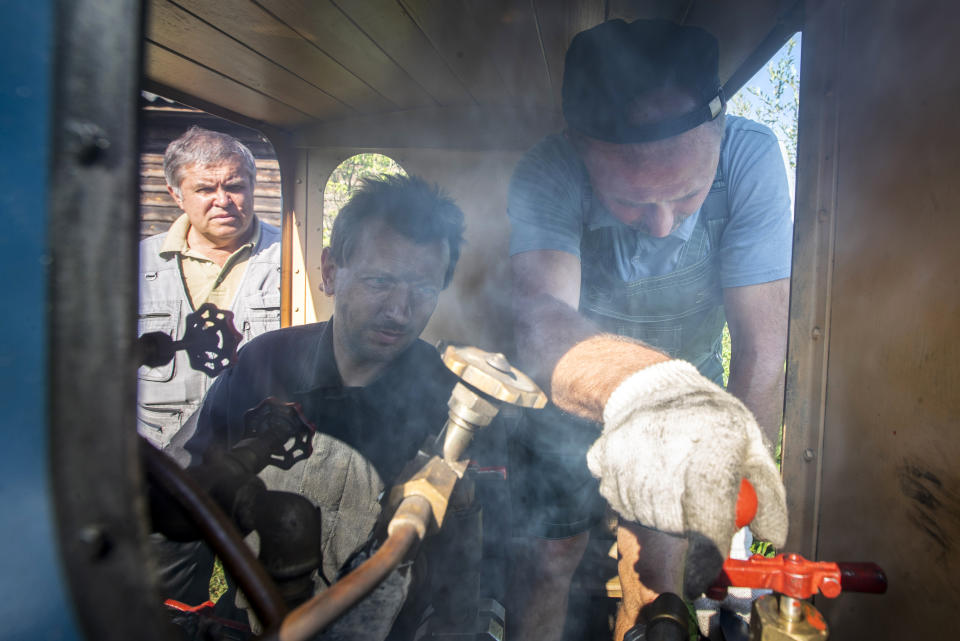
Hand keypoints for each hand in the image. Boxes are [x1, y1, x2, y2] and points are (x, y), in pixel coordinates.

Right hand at [586, 360, 786, 596]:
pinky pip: (618, 500)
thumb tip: (773, 538)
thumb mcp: (751, 444)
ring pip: (645, 514)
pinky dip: (634, 499)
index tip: (710, 562)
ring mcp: (629, 451)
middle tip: (693, 507)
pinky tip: (646, 473)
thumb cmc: (708, 419)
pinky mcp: (603, 457)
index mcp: (715, 437)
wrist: (650, 387)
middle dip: (687, 527)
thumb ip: (768, 494)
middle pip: (673, 521)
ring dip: (659, 514)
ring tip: (670, 482)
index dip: (709, 547)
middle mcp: (667, 443)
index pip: (708, 511)